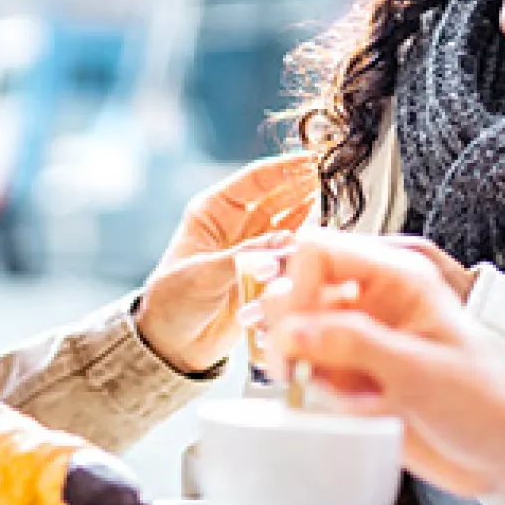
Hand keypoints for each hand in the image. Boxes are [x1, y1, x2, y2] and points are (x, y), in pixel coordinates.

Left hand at [134, 153, 317, 375]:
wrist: (173, 344)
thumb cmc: (172, 303)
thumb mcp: (202, 274)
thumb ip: (244, 257)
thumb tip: (284, 242)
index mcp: (212, 212)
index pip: (254, 180)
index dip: (283, 168)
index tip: (310, 159)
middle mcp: (236, 225)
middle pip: (277, 196)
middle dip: (302, 185)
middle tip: (331, 177)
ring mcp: (252, 248)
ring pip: (288, 222)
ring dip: (309, 212)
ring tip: (332, 201)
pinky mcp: (265, 273)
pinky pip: (292, 251)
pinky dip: (307, 243)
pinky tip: (323, 234)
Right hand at [265, 229, 504, 504]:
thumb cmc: (491, 403)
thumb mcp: (421, 371)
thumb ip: (354, 346)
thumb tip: (294, 331)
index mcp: (397, 278)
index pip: (317, 252)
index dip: (295, 288)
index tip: (293, 334)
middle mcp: (373, 303)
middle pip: (294, 289)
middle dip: (285, 328)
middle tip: (291, 367)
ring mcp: (360, 341)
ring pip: (294, 332)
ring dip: (293, 363)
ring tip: (319, 392)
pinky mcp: (354, 378)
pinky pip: (307, 373)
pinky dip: (305, 391)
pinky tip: (336, 410)